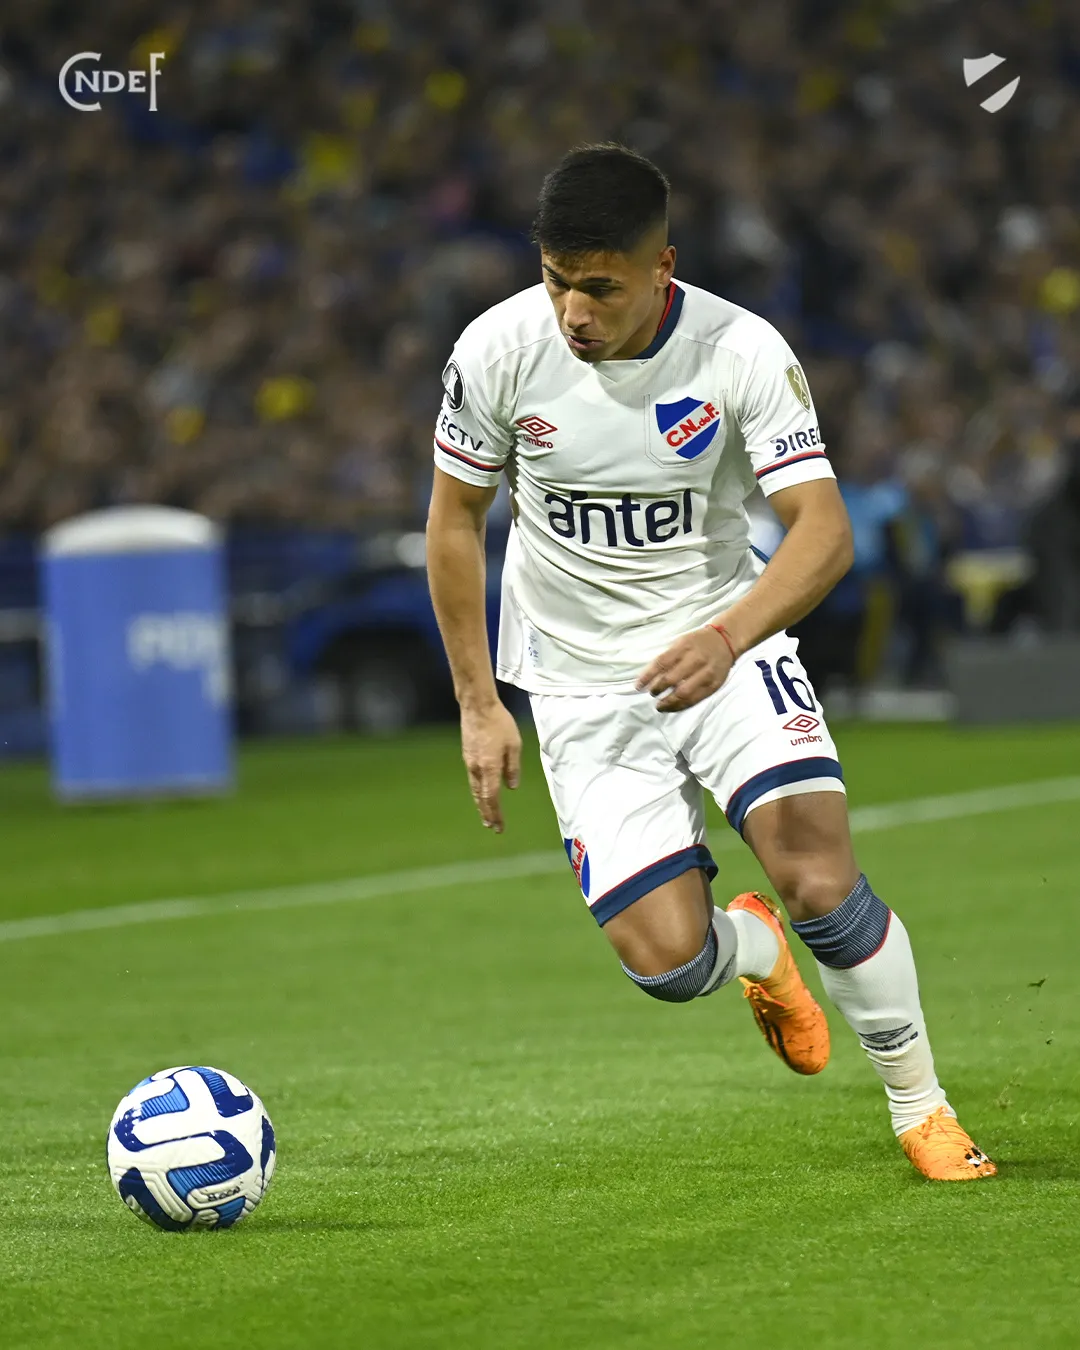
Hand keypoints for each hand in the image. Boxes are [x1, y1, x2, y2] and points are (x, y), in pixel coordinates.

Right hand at [460, 700, 521, 831]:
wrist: (477, 707)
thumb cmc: (500, 724)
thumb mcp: (515, 745)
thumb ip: (513, 768)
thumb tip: (511, 787)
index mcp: (490, 768)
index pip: (492, 798)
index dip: (496, 814)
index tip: (498, 827)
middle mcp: (477, 769)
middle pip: (480, 798)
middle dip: (487, 813)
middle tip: (491, 826)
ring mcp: (469, 763)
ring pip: (475, 789)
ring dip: (480, 804)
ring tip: (485, 814)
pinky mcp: (467, 756)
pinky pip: (472, 779)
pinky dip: (478, 791)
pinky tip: (481, 792)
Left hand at [636, 626, 734, 711]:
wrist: (726, 640)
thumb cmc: (698, 642)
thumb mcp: (681, 642)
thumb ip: (667, 657)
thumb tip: (648, 676)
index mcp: (684, 647)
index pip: (661, 663)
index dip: (647, 676)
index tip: (638, 686)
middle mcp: (696, 660)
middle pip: (671, 679)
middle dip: (658, 689)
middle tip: (652, 694)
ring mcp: (706, 673)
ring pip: (684, 693)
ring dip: (669, 702)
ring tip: (660, 706)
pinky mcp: (714, 685)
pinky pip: (695, 699)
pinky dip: (682, 705)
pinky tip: (673, 707)